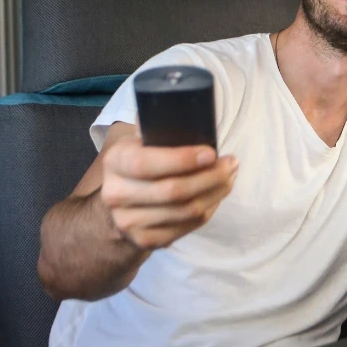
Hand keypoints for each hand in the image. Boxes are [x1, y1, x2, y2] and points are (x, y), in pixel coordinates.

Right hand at [99, 134, 237, 249]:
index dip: (182, 159)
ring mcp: (129, 222)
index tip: (212, 153)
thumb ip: (156, 127)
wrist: (117, 208)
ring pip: (186, 210)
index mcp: (115, 162)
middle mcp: (116, 194)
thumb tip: (182, 106)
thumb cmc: (138, 165)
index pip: (146, 163)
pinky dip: (209, 209)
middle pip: (173, 191)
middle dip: (211, 176)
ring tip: (229, 176)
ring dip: (216, 192)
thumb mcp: (138, 142)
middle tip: (231, 163)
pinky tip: (216, 195)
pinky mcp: (145, 240)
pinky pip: (188, 226)